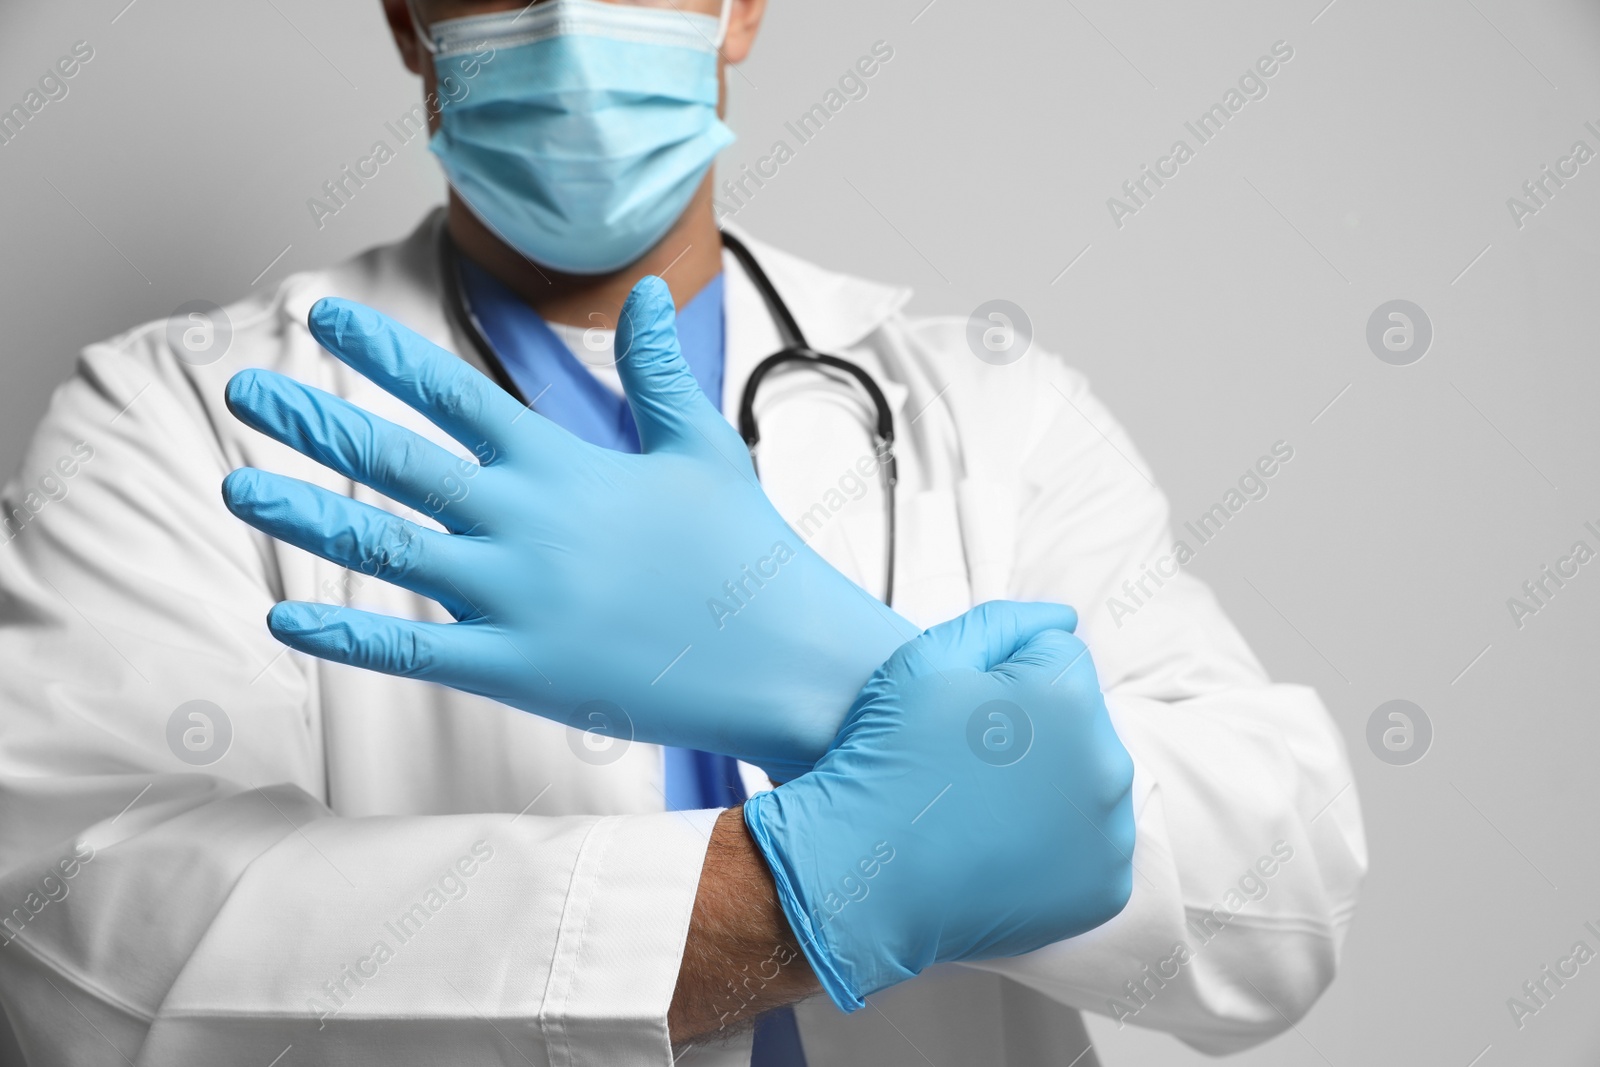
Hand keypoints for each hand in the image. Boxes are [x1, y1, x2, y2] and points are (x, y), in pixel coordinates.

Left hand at [220, 276, 917, 779]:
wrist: (783, 659)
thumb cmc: (744, 554)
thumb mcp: (702, 447)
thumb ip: (656, 372)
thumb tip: (648, 295)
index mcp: (564, 466)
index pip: (454, 394)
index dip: (383, 353)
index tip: (323, 316)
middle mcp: (526, 522)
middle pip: (396, 462)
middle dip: (315, 422)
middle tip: (246, 390)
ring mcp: (514, 598)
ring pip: (384, 548)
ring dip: (307, 514)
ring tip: (240, 488)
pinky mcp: (516, 670)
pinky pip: (411, 649)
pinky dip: (344, 633)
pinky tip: (286, 615)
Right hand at [743, 600, 1135, 1010]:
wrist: (864, 877)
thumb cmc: (887, 757)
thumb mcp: (927, 659)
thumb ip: (1004, 622)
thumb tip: (1064, 619)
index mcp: (1069, 698)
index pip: (1060, 657)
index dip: (1006, 676)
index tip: (963, 716)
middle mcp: (1108, 764)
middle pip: (1082, 719)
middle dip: (1040, 727)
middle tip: (970, 765)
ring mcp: (1111, 834)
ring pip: (1091, 780)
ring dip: (1053, 784)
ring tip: (984, 807)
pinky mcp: (1105, 889)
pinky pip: (1093, 843)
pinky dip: (1059, 843)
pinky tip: (1004, 845)